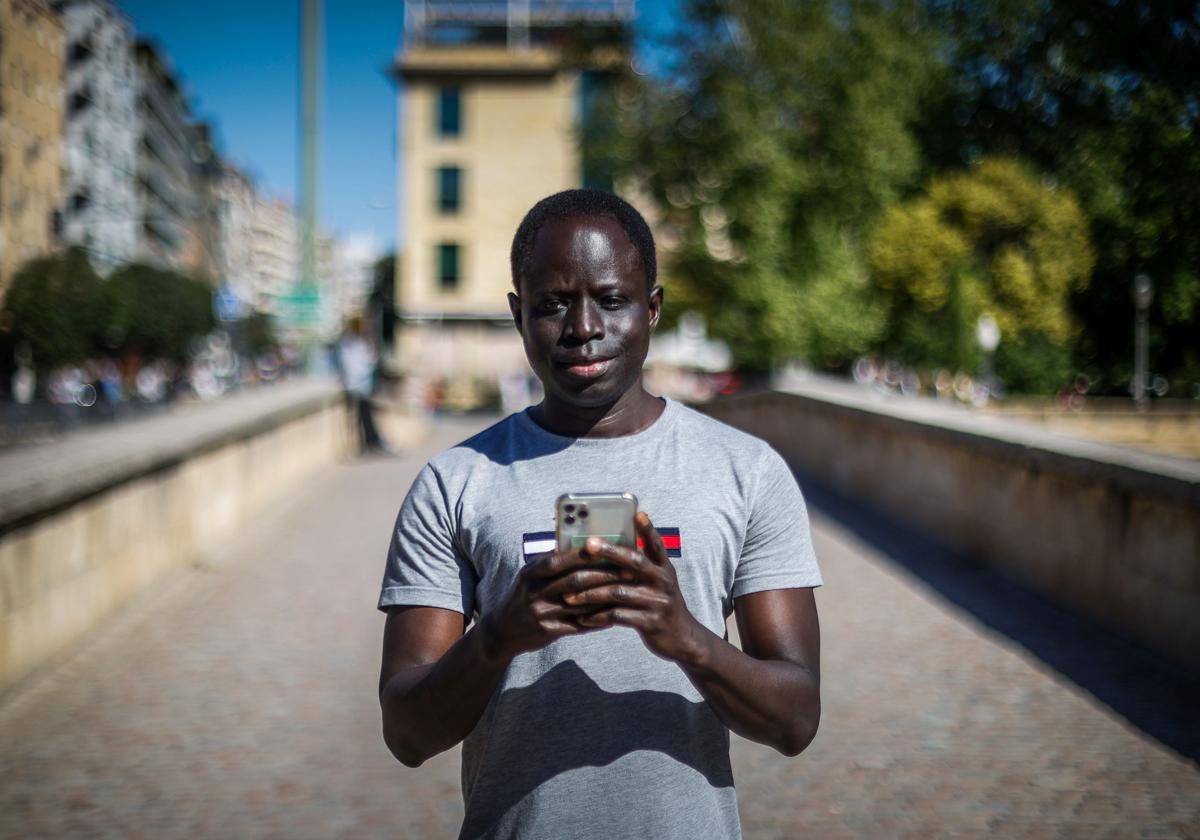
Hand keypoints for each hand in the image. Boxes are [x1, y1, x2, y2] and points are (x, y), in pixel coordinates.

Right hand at [479, 546, 627, 662]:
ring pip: (581, 603)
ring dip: (606, 596)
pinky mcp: (549, 631)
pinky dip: (598, 618)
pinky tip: (615, 614)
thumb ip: (552, 562)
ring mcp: (542, 612)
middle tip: (629, 570)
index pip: (562, 559)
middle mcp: (535, 591)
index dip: (586, 554)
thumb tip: (581, 544)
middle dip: (605, 574)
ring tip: (627, 591)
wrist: (503, 630)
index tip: (609, 549)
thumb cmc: (523, 596)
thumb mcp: (530, 575)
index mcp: (531, 572)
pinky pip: (580, 624)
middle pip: (576, 580)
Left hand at [564, 512, 706, 663]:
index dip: (648, 529)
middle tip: (587, 545)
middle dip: (609, 551)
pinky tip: (582, 618)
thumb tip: (611, 549)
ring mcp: (657, 602)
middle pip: (634, 562)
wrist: (681, 638)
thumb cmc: (659, 605)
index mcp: (664, 569)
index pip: (656, 545)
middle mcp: (663, 582)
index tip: (638, 513)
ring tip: (569, 596)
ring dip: (591, 594)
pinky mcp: (651, 622)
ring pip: (619, 592)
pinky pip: (618, 616)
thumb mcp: (657, 583)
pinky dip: (598, 617)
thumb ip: (640, 569)